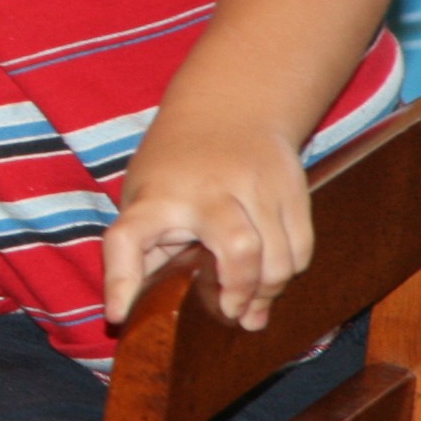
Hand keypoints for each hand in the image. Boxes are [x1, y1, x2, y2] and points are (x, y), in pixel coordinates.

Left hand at [102, 118, 313, 331]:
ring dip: (268, 292)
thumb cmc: (175, 165)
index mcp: (155, 197)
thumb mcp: (145, 197)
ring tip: (252, 305)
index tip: (120, 315)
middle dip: (239, 291)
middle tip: (230, 312)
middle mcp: (204, 190)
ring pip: (277, 258)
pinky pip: (300, 249)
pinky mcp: (290, 187)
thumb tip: (138, 315)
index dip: (121, 280)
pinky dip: (288, 272)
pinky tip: (272, 278)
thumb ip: (144, 252)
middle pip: (238, 250)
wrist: (230, 105)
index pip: (128, 239)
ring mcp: (253, 185)